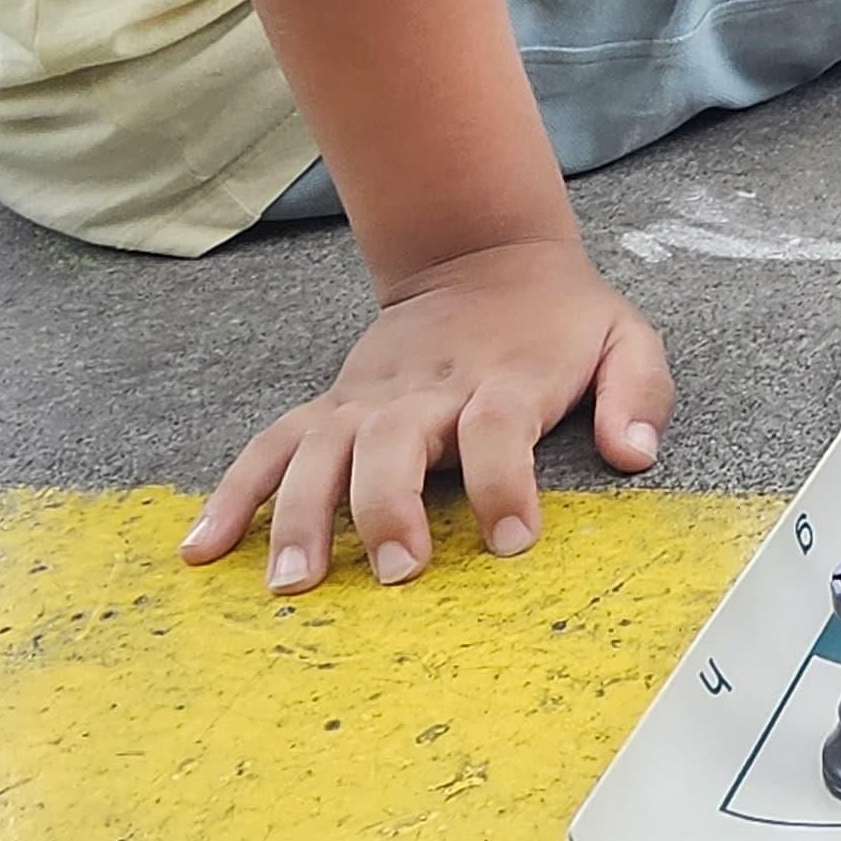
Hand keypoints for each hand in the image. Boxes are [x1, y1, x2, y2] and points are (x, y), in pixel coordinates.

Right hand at [181, 237, 672, 589]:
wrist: (486, 257)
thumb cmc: (561, 320)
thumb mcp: (625, 337)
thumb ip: (639, 392)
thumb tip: (636, 454)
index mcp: (505, 378)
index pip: (499, 428)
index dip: (505, 482)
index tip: (514, 540)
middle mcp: (428, 389)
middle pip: (394, 441)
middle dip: (391, 507)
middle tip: (398, 573)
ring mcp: (369, 398)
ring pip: (321, 450)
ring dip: (300, 514)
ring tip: (290, 583)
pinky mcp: (331, 407)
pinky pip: (271, 447)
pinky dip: (233, 494)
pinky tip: (201, 549)